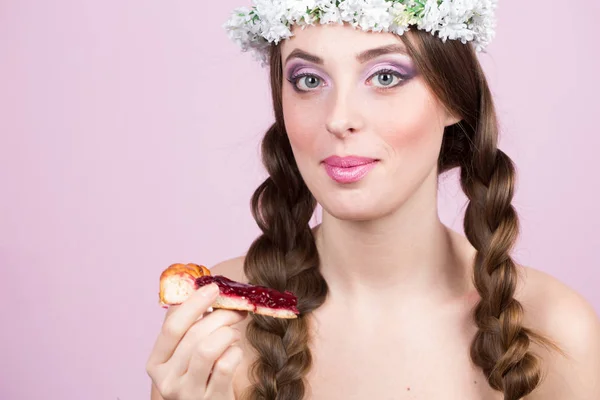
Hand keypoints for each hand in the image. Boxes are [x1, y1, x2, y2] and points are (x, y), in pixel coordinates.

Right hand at [146, 283, 246, 399]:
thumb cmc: (204, 377)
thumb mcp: (188, 354)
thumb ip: (188, 325)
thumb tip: (201, 288)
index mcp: (156, 362)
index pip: (172, 326)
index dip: (194, 303)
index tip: (214, 288)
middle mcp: (166, 380)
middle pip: (193, 335)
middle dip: (221, 316)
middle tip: (238, 310)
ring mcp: (187, 393)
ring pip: (207, 348)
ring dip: (227, 334)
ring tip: (234, 335)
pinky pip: (224, 365)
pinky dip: (235, 353)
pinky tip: (235, 353)